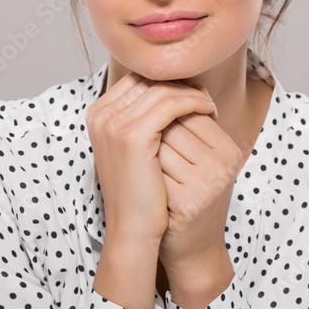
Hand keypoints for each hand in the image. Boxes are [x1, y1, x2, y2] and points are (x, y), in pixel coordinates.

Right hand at [85, 72, 217, 244]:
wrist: (132, 228)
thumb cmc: (140, 190)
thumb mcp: (139, 147)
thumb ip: (146, 118)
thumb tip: (178, 89)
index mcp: (98, 114)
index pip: (138, 80)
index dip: (167, 82)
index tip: (192, 93)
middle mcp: (100, 114)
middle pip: (149, 80)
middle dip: (181, 85)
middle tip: (206, 98)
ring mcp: (113, 123)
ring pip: (162, 90)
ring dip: (192, 94)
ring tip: (211, 107)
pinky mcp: (131, 135)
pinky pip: (171, 105)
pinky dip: (194, 103)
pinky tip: (210, 112)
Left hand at [156, 95, 243, 280]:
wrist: (193, 248)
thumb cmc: (191, 196)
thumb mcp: (202, 159)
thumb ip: (193, 125)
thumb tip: (176, 82)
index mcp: (229, 150)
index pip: (190, 110)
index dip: (165, 119)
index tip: (157, 135)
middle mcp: (223, 166)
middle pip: (173, 125)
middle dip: (153, 134)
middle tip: (147, 152)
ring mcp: (206, 185)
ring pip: (159, 145)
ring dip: (144, 151)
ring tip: (146, 167)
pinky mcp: (186, 204)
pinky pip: (152, 171)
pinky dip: (142, 173)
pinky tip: (143, 184)